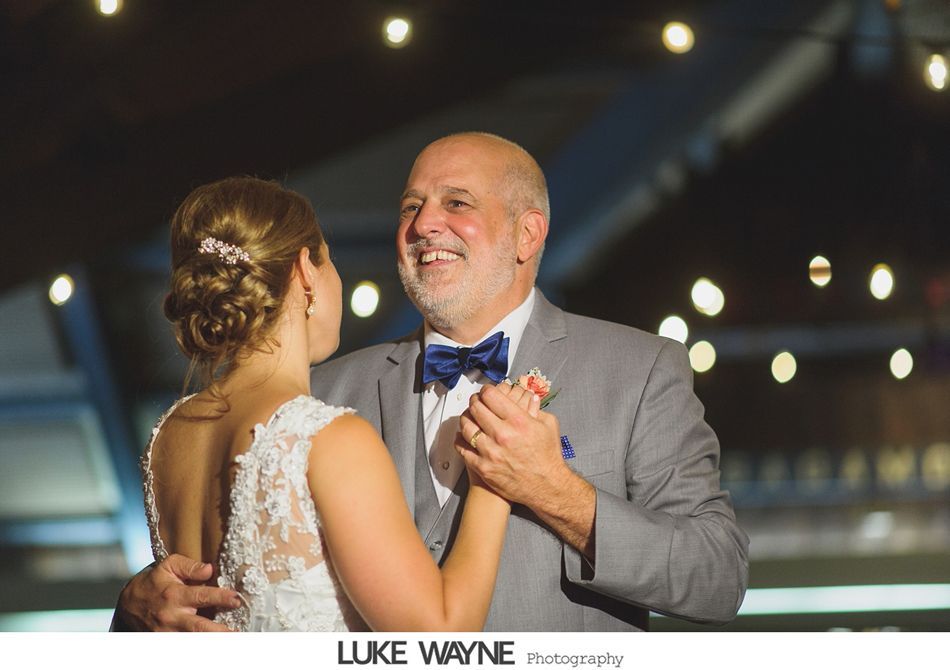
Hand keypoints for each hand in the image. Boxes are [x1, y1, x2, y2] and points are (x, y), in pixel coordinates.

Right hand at [117, 554, 239, 631]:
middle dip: (220, 631)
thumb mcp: (168, 566)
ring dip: (212, 640)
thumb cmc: (153, 582)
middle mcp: (171, 616)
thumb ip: (190, 566)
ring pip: (193, 639)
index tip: (237, 599)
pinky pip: (184, 644)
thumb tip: (210, 569)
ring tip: (232, 638)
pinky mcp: (165, 641)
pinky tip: (215, 640)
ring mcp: (167, 632)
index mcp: (174, 595)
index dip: (220, 598)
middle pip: (199, 627)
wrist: (128, 604)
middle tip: (238, 632)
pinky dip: (200, 643)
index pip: (201, 596)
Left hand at [455, 382, 565, 506]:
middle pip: (476, 408)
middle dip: (474, 401)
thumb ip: (537, 409)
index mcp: (518, 421)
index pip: (491, 396)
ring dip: (465, 418)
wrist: (546, 487)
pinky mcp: (483, 467)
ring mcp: (490, 452)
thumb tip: (530, 397)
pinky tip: (464, 436)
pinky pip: (463, 448)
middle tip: (476, 401)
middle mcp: (502, 435)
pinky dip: (460, 439)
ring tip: (469, 417)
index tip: (486, 392)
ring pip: (466, 427)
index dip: (486, 390)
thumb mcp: (549, 426)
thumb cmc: (548, 457)